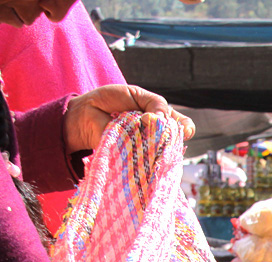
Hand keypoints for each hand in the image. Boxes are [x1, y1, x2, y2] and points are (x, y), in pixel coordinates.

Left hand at [64, 84, 195, 153]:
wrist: (86, 112)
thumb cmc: (111, 101)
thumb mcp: (136, 94)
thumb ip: (155, 103)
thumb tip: (161, 120)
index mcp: (160, 119)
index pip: (182, 126)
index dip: (185, 128)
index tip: (184, 129)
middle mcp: (156, 136)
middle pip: (174, 139)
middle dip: (167, 130)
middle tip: (148, 120)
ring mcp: (146, 149)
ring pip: (161, 150)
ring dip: (153, 138)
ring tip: (137, 126)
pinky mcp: (133, 159)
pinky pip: (144, 157)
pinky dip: (141, 149)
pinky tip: (134, 142)